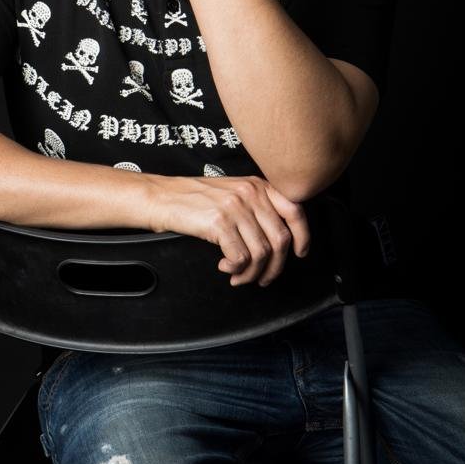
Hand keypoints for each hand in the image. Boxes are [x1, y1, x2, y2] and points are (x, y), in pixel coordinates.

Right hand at [148, 174, 310, 286]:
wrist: (161, 197)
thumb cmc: (194, 199)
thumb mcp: (232, 193)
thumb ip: (256, 207)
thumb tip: (280, 238)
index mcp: (257, 185)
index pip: (294, 210)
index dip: (303, 236)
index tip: (300, 252)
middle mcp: (250, 193)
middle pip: (280, 239)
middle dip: (274, 267)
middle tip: (263, 278)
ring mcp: (235, 207)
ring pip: (261, 253)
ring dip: (252, 273)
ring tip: (239, 275)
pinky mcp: (219, 222)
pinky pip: (241, 258)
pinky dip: (236, 269)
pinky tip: (225, 266)